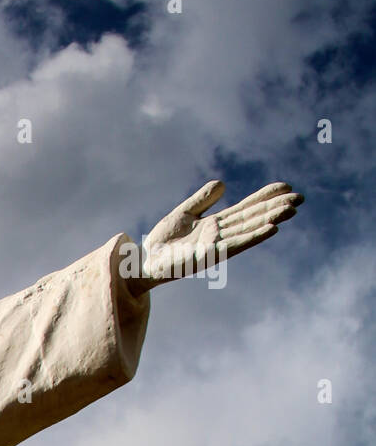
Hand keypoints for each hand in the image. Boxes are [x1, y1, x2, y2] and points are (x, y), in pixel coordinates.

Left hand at [131, 180, 302, 294]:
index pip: (244, 209)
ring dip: (271, 220)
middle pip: (252, 218)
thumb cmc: (163, 241)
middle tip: (300, 198)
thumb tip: (223, 184)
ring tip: (292, 210)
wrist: (145, 261)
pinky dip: (254, 236)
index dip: (264, 198)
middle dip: (275, 208)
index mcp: (215, 225)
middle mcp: (220, 236)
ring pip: (249, 230)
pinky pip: (236, 244)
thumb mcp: (184, 213)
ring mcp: (216, 246)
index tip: (285, 187)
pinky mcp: (209, 256)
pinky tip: (272, 229)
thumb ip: (203, 200)